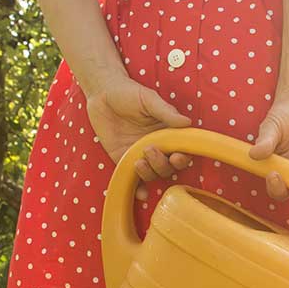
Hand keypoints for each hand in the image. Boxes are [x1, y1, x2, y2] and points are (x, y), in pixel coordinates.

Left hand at [83, 73, 192, 201]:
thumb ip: (166, 112)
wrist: (102, 93)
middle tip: (150, 149)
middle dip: (161, 164)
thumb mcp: (149, 99)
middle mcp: (157, 147)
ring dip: (149, 173)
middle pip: (167, 167)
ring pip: (152, 174)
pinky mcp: (122, 160)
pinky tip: (140, 195)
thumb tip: (187, 122)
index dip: (182, 158)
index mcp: (167, 133)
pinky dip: (138, 190)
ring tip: (138, 161)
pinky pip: (133, 179)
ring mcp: (139, 155)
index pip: (181, 152)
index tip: (177, 155)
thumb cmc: (128, 93)